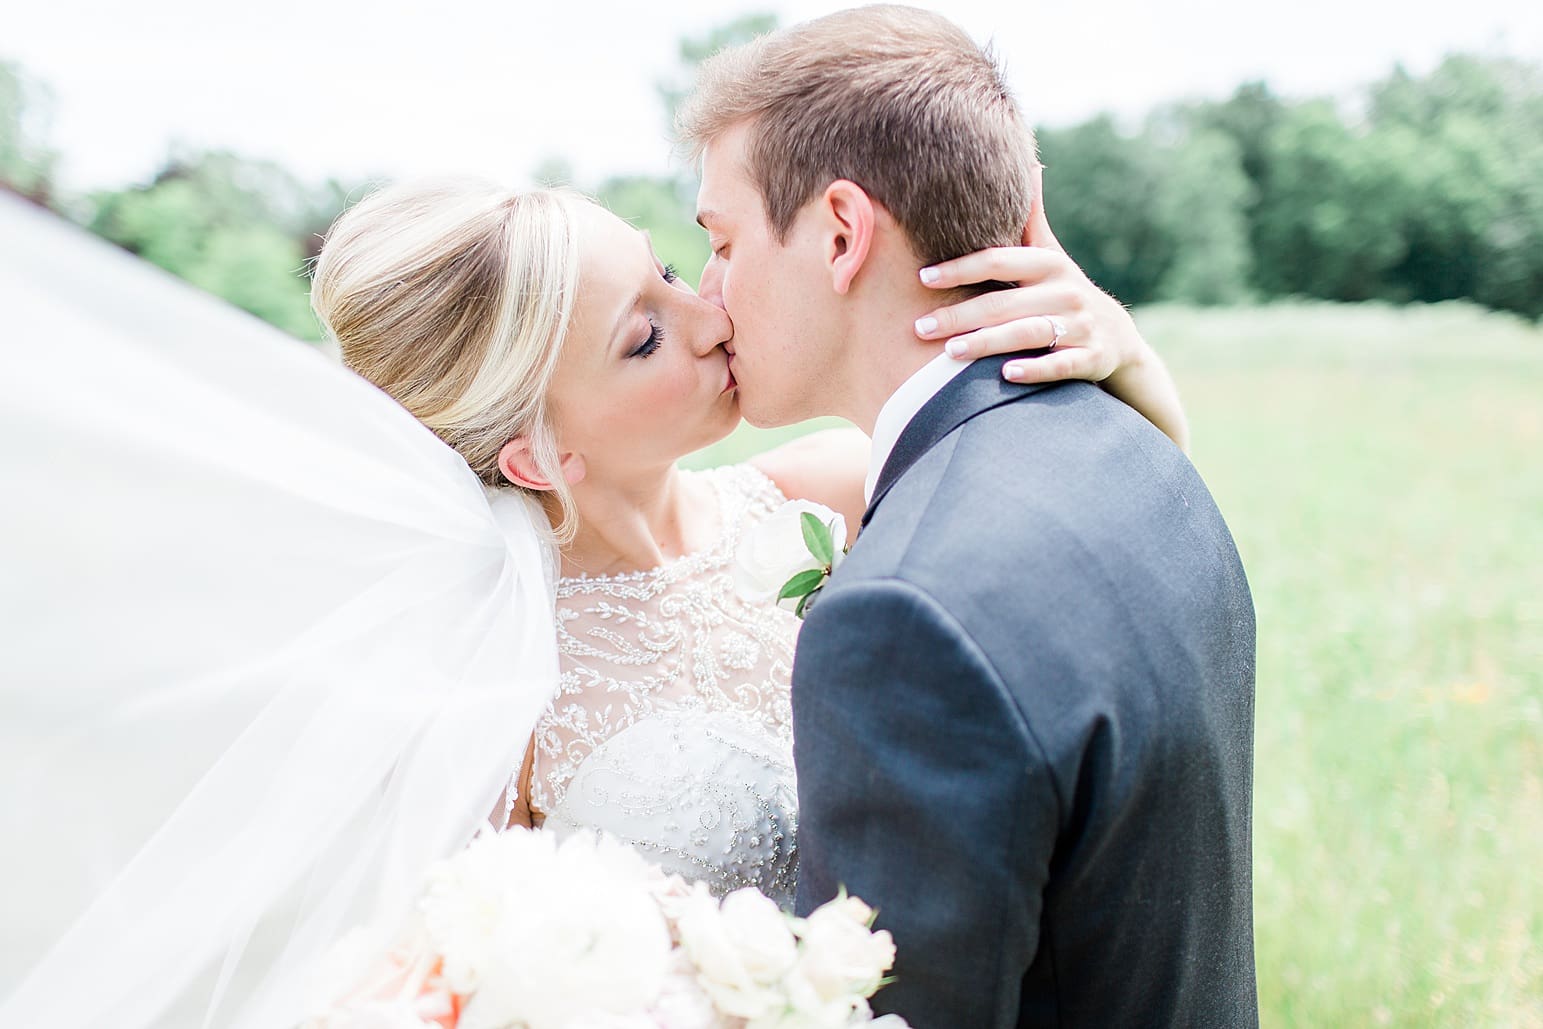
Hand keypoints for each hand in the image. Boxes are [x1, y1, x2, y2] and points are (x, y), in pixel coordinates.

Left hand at [913, 166, 1146, 385]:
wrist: (1117, 338)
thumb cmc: (1064, 292)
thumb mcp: (1050, 255)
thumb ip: (1030, 218)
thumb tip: (1030, 163)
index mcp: (1049, 265)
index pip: (999, 260)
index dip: (961, 267)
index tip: (925, 276)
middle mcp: (1065, 292)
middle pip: (1004, 302)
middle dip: (960, 315)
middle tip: (919, 327)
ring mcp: (1080, 326)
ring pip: (1028, 333)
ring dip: (988, 342)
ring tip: (951, 352)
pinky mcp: (1091, 358)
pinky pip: (1061, 365)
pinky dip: (1036, 369)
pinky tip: (1007, 375)